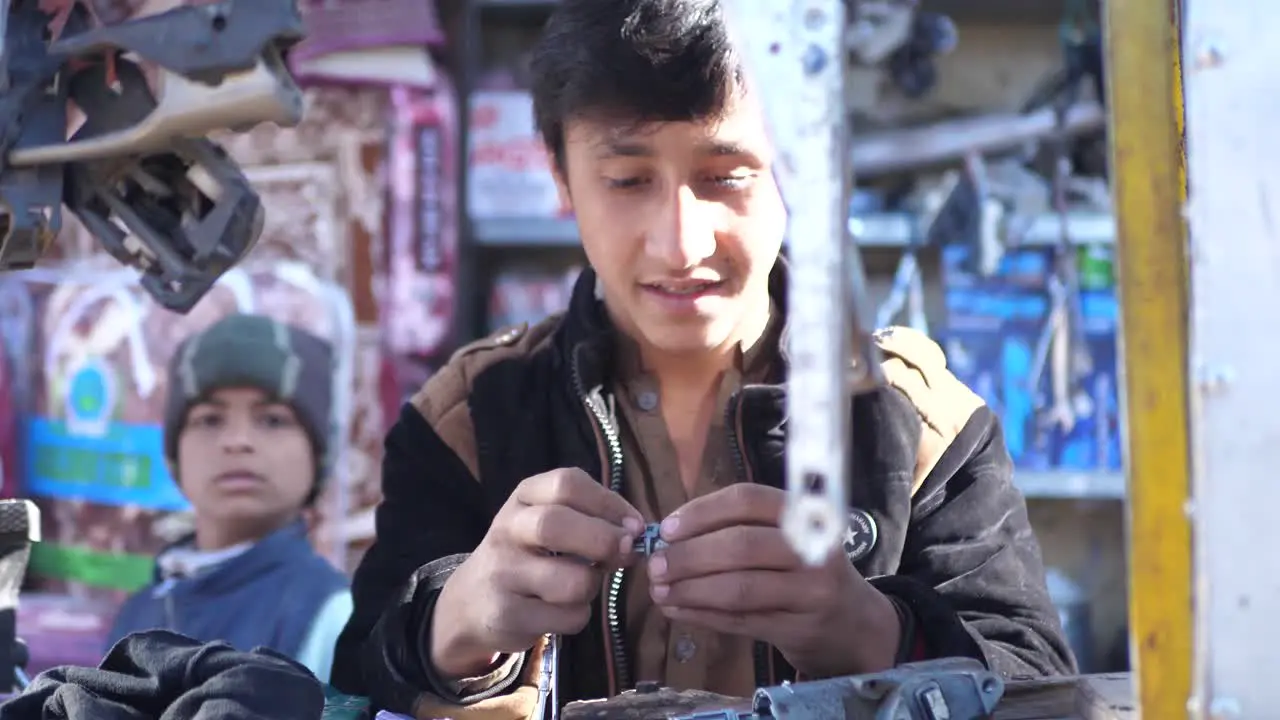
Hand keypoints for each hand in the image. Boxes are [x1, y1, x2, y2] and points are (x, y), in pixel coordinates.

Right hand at [431, 468, 643, 678]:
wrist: (471, 602)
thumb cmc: (526, 556)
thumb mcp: (549, 524)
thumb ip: (591, 520)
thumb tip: (639, 533)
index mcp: (523, 497)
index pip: (567, 483)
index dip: (609, 503)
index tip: (635, 525)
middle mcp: (506, 529)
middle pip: (556, 524)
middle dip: (604, 540)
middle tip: (628, 552)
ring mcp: (502, 573)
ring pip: (572, 580)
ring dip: (593, 586)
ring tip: (582, 586)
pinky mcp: (506, 614)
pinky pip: (568, 617)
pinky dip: (578, 616)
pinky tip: (560, 611)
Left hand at [647, 484, 900, 677]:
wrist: (854, 623)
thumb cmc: (805, 569)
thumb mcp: (787, 536)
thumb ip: (739, 528)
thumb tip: (668, 534)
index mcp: (805, 512)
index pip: (747, 500)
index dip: (702, 512)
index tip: (667, 529)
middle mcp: (813, 548)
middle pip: (740, 546)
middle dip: (689, 557)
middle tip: (655, 566)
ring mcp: (810, 591)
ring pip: (738, 589)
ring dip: (690, 590)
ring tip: (659, 591)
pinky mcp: (800, 629)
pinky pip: (741, 621)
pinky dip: (702, 615)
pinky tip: (677, 610)